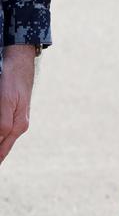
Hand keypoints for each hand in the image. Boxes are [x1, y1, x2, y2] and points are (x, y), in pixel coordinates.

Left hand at [0, 44, 38, 164]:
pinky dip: (0, 141)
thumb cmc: (11, 82)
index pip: (1, 151)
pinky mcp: (12, 115)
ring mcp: (16, 121)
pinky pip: (3, 133)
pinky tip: (0, 141)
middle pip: (2, 149)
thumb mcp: (5, 102)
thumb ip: (3, 123)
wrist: (19, 65)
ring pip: (3, 142)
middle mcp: (18, 127)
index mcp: (18, 126)